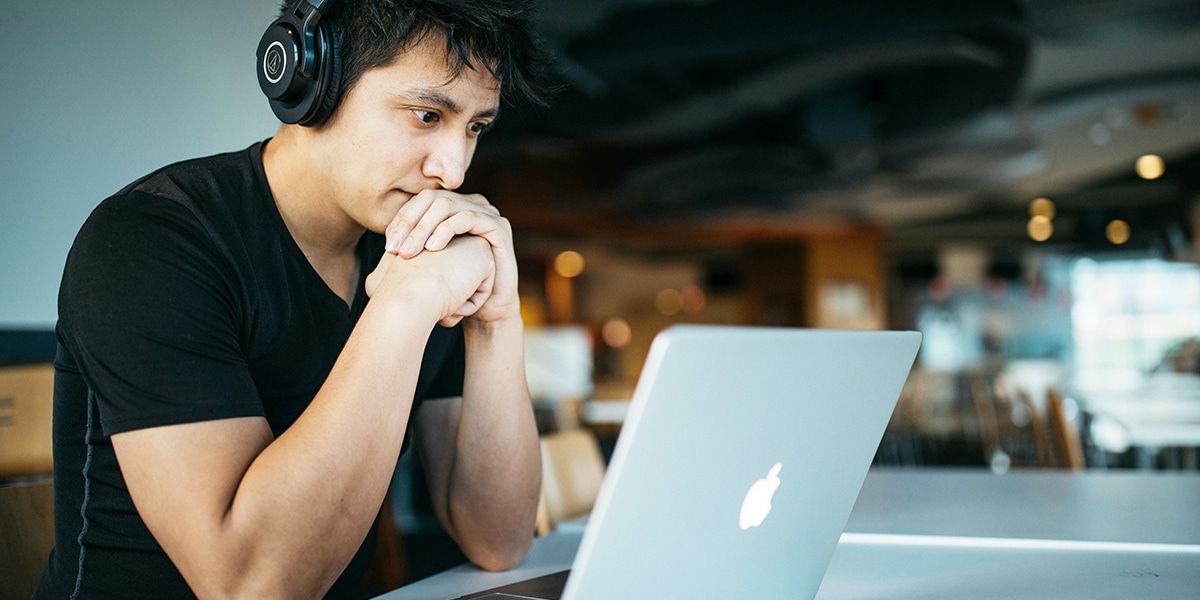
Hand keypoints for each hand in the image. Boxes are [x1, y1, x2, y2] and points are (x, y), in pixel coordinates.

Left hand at [383, 190, 519, 323]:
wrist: (485, 310)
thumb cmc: (454, 289)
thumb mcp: (426, 267)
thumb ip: (409, 251)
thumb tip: (382, 248)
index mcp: (452, 209)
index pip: (419, 202)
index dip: (401, 220)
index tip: (388, 247)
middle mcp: (469, 205)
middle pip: (431, 199)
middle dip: (409, 223)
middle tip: (395, 250)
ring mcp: (486, 213)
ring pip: (447, 205)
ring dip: (424, 228)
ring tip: (410, 252)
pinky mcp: (499, 226)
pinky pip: (468, 217)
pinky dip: (447, 230)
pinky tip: (433, 249)